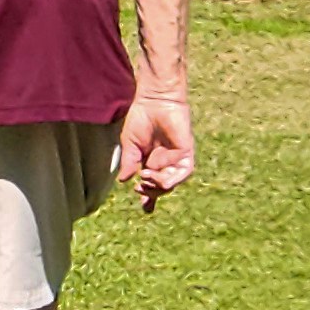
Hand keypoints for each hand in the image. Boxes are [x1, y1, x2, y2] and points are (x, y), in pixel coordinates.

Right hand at [120, 87, 199, 202]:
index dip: (149, 197)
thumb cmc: (141, 118)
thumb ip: (129, 163)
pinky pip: (183, 172)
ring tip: (145, 178)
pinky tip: (156, 174)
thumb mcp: (130, 145)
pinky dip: (171, 177)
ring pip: (173, 182)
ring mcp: (176, 158)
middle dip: (152, 193)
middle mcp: (165, 162)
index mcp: (151, 161)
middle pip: (163, 187)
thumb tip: (123, 181)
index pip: (152, 184)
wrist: (154, 101)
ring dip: (159, 186)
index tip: (145, 208)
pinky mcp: (186, 152)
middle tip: (139, 189)